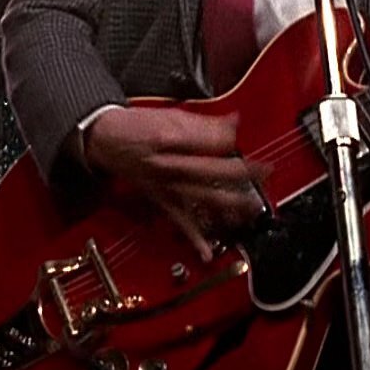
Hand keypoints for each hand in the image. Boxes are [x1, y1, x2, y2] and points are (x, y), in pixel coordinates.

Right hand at [83, 107, 264, 261]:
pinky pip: (180, 222)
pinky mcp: (162, 201)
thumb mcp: (170, 115)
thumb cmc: (136, 127)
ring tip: (252, 209)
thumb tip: (233, 123)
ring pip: (203, 198)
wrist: (104, 141)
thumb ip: (204, 124)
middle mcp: (171, 166)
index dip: (232, 141)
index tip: (244, 138)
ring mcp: (167, 187)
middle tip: (265, 173)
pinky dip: (194, 239)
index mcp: (173, 139)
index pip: (212, 143)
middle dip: (243, 174)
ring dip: (229, 205)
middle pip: (213, 172)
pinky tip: (208, 254)